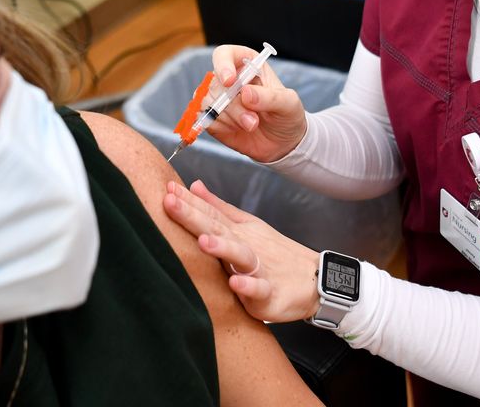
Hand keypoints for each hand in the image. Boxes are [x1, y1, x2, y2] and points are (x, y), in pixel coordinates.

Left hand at [164, 179, 318, 323]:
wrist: (313, 280)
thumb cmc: (274, 254)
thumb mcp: (246, 226)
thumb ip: (218, 208)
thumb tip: (194, 185)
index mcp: (235, 232)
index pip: (208, 214)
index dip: (187, 202)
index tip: (166, 189)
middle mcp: (244, 246)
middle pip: (217, 229)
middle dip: (193, 216)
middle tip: (171, 202)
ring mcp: (258, 269)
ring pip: (239, 256)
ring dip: (222, 248)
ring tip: (204, 241)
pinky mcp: (269, 294)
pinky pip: (259, 289)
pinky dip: (249, 287)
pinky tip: (236, 283)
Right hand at [207, 45, 306, 162]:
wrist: (282, 143)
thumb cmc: (286, 115)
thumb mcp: (288, 104)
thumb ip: (269, 97)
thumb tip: (246, 93)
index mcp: (247, 64)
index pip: (224, 54)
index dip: (223, 65)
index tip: (230, 81)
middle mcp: (229, 79)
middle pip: (216, 84)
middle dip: (234, 106)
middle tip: (253, 120)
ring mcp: (219, 99)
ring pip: (209, 103)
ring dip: (231, 118)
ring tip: (251, 125)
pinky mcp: (213, 118)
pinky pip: (207, 119)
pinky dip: (222, 127)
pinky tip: (238, 129)